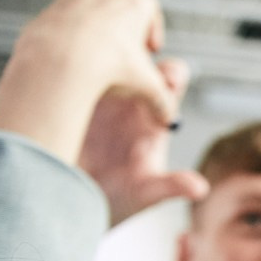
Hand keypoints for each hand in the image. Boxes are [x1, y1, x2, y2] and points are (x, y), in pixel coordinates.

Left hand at [0, 0, 180, 170]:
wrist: (58, 61)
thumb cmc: (107, 70)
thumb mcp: (144, 88)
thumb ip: (161, 101)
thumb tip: (169, 121)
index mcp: (135, 5)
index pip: (150, 5)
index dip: (152, 26)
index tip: (149, 49)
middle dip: (124, 8)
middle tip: (124, 37)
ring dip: (96, 4)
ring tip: (97, 34)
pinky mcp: (52, 6)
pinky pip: (63, 3)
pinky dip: (70, 15)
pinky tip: (72, 41)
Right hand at [79, 58, 206, 224]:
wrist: (70, 207)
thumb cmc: (116, 203)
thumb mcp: (143, 195)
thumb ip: (170, 187)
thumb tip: (200, 188)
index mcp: (152, 120)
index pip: (170, 84)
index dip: (171, 76)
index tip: (163, 79)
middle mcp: (127, 105)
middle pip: (137, 64)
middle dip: (133, 53)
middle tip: (123, 55)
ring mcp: (96, 101)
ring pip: (102, 63)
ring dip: (98, 54)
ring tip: (90, 55)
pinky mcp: (66, 103)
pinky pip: (69, 76)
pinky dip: (68, 66)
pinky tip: (61, 65)